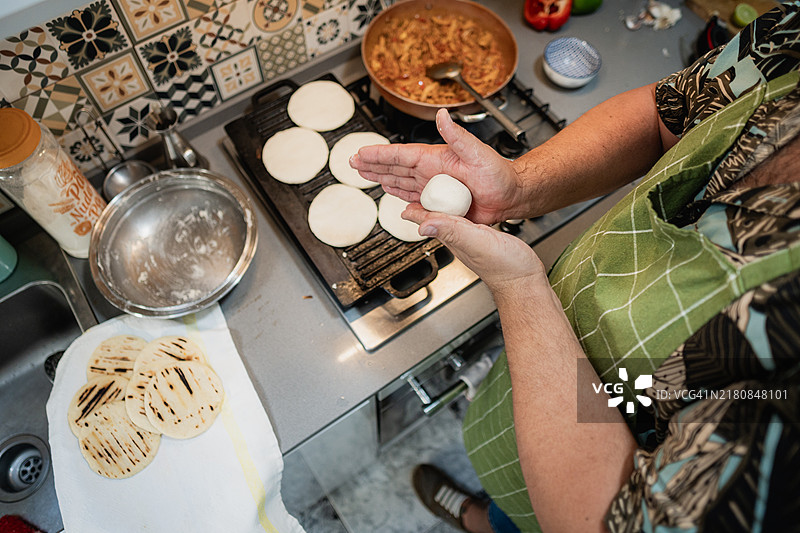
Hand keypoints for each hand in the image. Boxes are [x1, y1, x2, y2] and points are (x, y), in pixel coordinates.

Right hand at [350, 108, 521, 224]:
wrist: (510, 195)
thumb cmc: (499, 173)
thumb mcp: (477, 152)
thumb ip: (457, 135)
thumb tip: (442, 115)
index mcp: (437, 159)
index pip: (401, 155)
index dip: (380, 154)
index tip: (361, 153)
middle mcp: (432, 172)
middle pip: (395, 168)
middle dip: (373, 165)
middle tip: (353, 162)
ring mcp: (435, 188)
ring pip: (401, 182)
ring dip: (382, 178)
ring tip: (364, 174)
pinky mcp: (440, 204)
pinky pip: (414, 200)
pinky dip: (399, 196)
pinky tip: (389, 192)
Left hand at [403, 204, 547, 292]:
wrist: (525, 282)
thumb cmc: (505, 268)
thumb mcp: (475, 242)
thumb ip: (451, 231)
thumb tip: (422, 225)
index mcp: (455, 238)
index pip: (430, 222)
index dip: (417, 212)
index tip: (405, 207)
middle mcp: (461, 240)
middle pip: (437, 222)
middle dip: (425, 211)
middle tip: (414, 201)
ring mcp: (472, 242)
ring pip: (450, 224)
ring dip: (441, 213)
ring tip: (433, 205)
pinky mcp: (486, 241)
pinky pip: (467, 225)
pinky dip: (461, 217)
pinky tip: (463, 214)